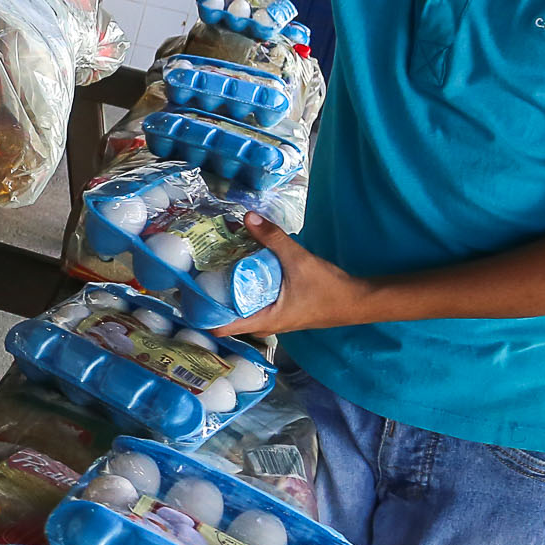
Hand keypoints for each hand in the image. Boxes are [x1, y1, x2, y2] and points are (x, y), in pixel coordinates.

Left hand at [215, 213, 377, 336]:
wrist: (357, 300)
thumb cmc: (327, 288)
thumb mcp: (297, 260)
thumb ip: (273, 238)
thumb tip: (247, 217)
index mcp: (262, 321)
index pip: (219, 326)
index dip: (200, 312)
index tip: (187, 292)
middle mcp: (264, 324)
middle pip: (227, 315)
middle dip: (212, 295)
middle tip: (199, 272)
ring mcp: (274, 319)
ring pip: (242, 308)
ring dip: (230, 291)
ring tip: (216, 267)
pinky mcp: (282, 310)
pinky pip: (256, 302)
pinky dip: (246, 288)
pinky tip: (244, 268)